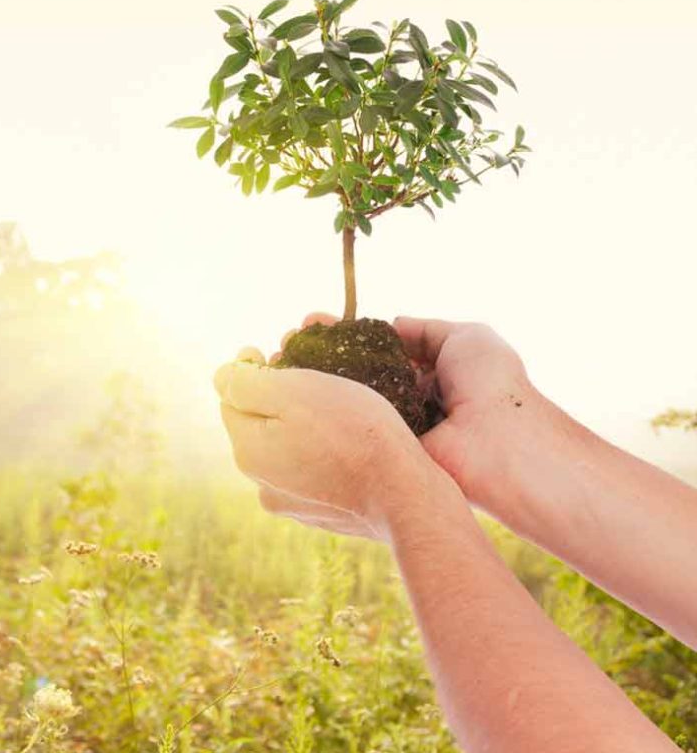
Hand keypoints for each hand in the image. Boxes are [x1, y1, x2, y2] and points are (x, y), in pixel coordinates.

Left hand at [214, 347, 431, 540]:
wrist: (406, 495)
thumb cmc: (353, 432)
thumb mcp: (292, 390)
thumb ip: (245, 382)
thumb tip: (223, 376)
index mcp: (247, 451)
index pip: (231, 397)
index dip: (251, 368)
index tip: (275, 349)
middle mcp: (262, 483)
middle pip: (260, 424)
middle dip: (278, 394)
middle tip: (311, 371)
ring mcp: (294, 503)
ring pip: (288, 447)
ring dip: (302, 423)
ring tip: (336, 402)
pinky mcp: (325, 514)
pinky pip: (315, 470)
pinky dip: (325, 450)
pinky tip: (351, 438)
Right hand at [291, 312, 544, 514]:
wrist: (499, 443)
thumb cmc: (492, 385)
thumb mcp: (466, 336)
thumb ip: (424, 330)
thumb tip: (391, 324)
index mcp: (428, 375)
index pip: (375, 352)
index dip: (343, 336)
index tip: (310, 323)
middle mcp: (405, 401)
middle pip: (353, 375)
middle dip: (317, 357)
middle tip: (283, 343)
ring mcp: (390, 428)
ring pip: (344, 401)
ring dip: (310, 383)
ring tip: (276, 362)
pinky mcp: (380, 452)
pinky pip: (347, 429)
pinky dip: (319, 412)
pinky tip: (289, 394)